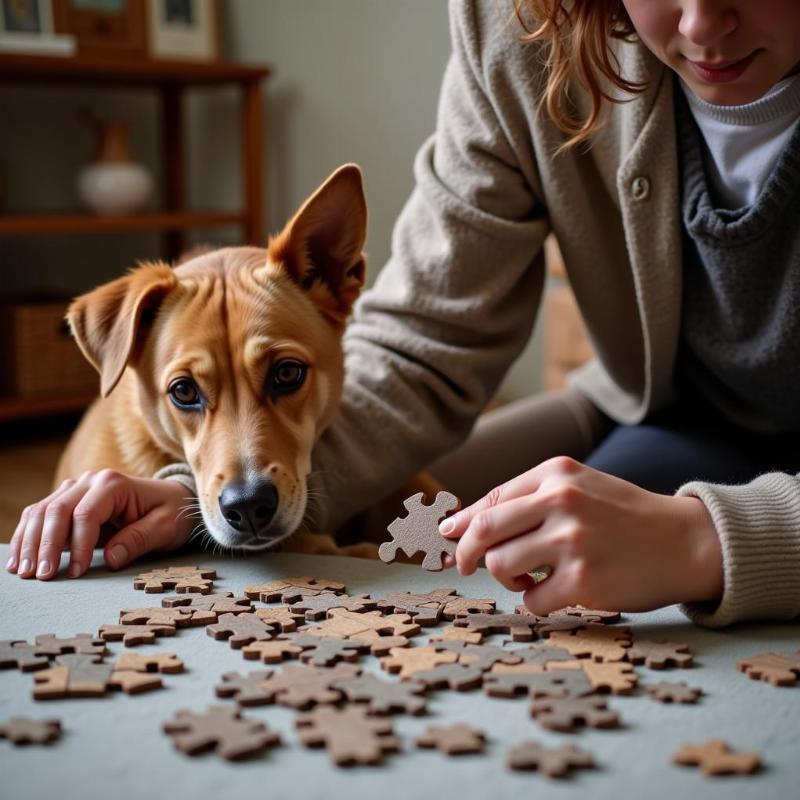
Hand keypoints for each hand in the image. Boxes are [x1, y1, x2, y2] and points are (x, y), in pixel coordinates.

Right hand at [6, 470, 196, 579]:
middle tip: (41, 577)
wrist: (171, 500)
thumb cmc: (170, 513)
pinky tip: (19, 560)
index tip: (76, 572)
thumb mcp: (165, 527)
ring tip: (24, 572)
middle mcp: (90, 480)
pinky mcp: (69, 500)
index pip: (85, 514)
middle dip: (45, 546)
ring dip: (29, 542)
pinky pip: (40, 515)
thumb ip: (139, 539)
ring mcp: (76, 488)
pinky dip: (27, 536)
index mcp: (114, 484)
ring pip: (41, 512)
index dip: (77, 545)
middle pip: (56, 510)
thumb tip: (110, 559)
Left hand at [439, 456, 723, 613]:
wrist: (685, 541)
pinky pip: (532, 600)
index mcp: (556, 474)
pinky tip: (554, 592)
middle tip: (464, 565)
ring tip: (528, 577)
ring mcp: (572, 541)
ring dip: (506, 578)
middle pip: (483, 531)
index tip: (446, 536)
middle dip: (464, 553)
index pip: (490, 500)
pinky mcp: (584, 580)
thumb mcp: (578, 487)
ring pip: (501, 566)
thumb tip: (458, 525)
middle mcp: (561, 501)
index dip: (461, 523)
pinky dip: (534, 601)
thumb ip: (525, 499)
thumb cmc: (622, 515)